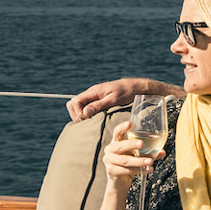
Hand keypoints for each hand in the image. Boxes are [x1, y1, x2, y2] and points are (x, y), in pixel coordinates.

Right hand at [66, 78, 180, 120]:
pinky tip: (94, 120)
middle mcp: (92, 93)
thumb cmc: (127, 92)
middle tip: (86, 122)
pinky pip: (87, 107)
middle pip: (73, 103)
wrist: (137, 87)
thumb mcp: (114, 99)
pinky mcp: (99, 100)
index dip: (77, 112)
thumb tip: (85, 112)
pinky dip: (87, 114)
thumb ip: (99, 105)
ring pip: (79, 106)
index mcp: (94, 91)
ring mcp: (95, 97)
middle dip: (76, 114)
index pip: (75, 101)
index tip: (86, 119)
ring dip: (80, 114)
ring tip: (89, 123)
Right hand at [101, 120, 158, 180]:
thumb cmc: (127, 165)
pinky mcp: (112, 172)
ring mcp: (109, 161)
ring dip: (139, 161)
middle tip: (142, 144)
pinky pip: (126, 171)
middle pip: (120, 146)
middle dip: (131, 144)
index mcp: (115, 142)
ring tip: (150, 161)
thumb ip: (148, 153)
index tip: (129, 123)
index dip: (122, 128)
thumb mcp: (137, 156)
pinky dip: (138, 170)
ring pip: (125, 160)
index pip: (117, 132)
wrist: (119, 182)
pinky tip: (147, 170)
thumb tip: (162, 152)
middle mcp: (110, 150)